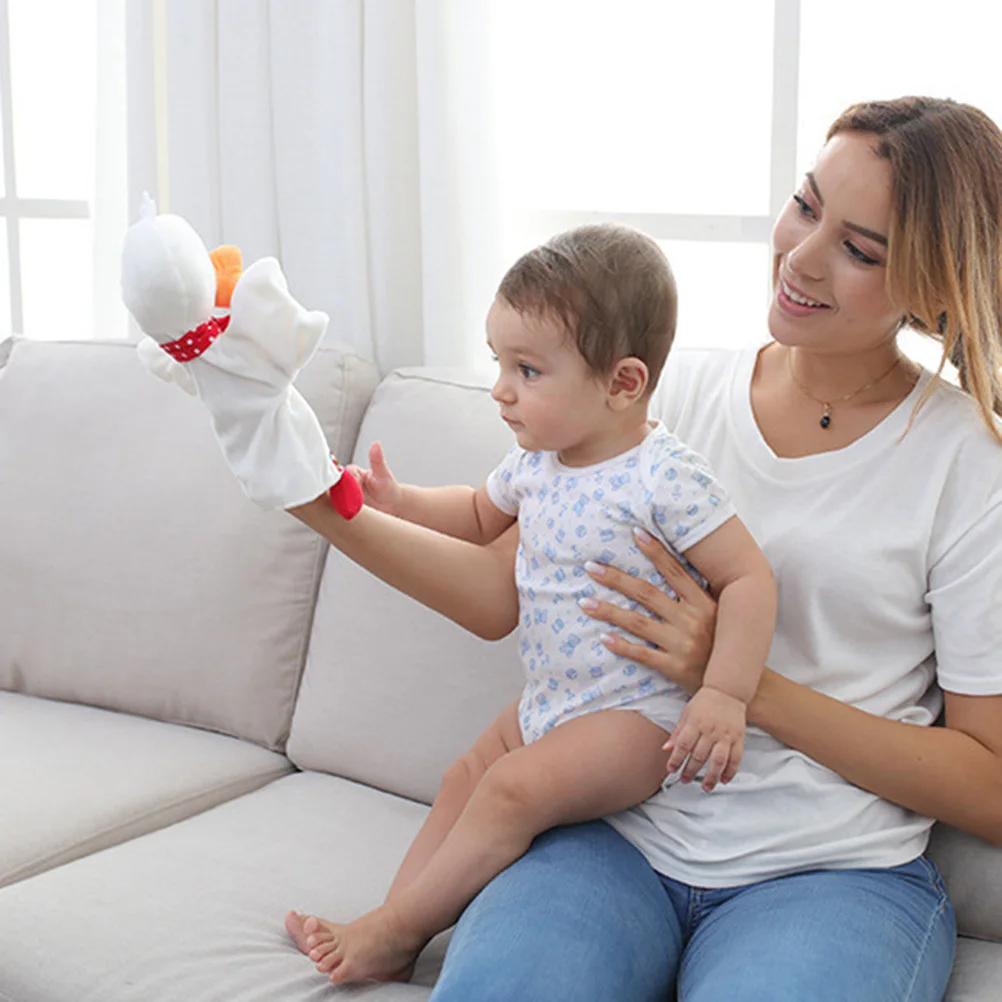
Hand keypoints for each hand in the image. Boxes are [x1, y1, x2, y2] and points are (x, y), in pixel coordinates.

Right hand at [345, 442, 402, 514]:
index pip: (346, 472)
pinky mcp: (346, 504)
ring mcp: (346, 494)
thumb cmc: (388, 487)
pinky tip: (348, 509)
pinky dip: (341, 507)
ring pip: (337, 495)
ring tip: (354, 503)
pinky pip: (339, 505)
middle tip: (355, 496)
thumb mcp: (383, 473)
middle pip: (338, 484)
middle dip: (344, 490)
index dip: (350, 478)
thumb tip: (376, 444)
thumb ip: (377, 460)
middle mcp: (348, 482)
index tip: (355, 484)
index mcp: (354, 471)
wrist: (391, 504)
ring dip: (342, 500)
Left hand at [580, 528, 716, 696]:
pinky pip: (643, 654)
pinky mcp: (675, 668)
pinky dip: (622, 645)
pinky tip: (603, 637)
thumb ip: (697, 592)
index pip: (675, 571)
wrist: (734, 686)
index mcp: (704, 603)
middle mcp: (693, 620)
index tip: (635, 532)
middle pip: (647, 594)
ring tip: (584, 602)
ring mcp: (683, 645)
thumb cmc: (723, 645)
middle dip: (616, 579)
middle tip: (590, 567)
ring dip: (609, 611)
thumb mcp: (716, 614)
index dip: (655, 551)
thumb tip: (673, 564)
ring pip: (638, 623)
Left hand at [664, 685, 745, 790]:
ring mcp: (726, 735)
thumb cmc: (704, 702)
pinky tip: (724, 780)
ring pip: (718, 761)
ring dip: (711, 777)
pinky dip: (730, 771)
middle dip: (690, 771)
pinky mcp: (739, 738)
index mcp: (695, 723)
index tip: (671, 770)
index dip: (676, 759)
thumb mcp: (687, 713)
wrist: (727, 691)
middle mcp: (710, 730)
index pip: (683, 745)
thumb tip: (666, 749)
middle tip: (684, 780)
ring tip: (705, 787)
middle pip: (699, 756)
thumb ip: (677, 732)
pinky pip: (736, 759)